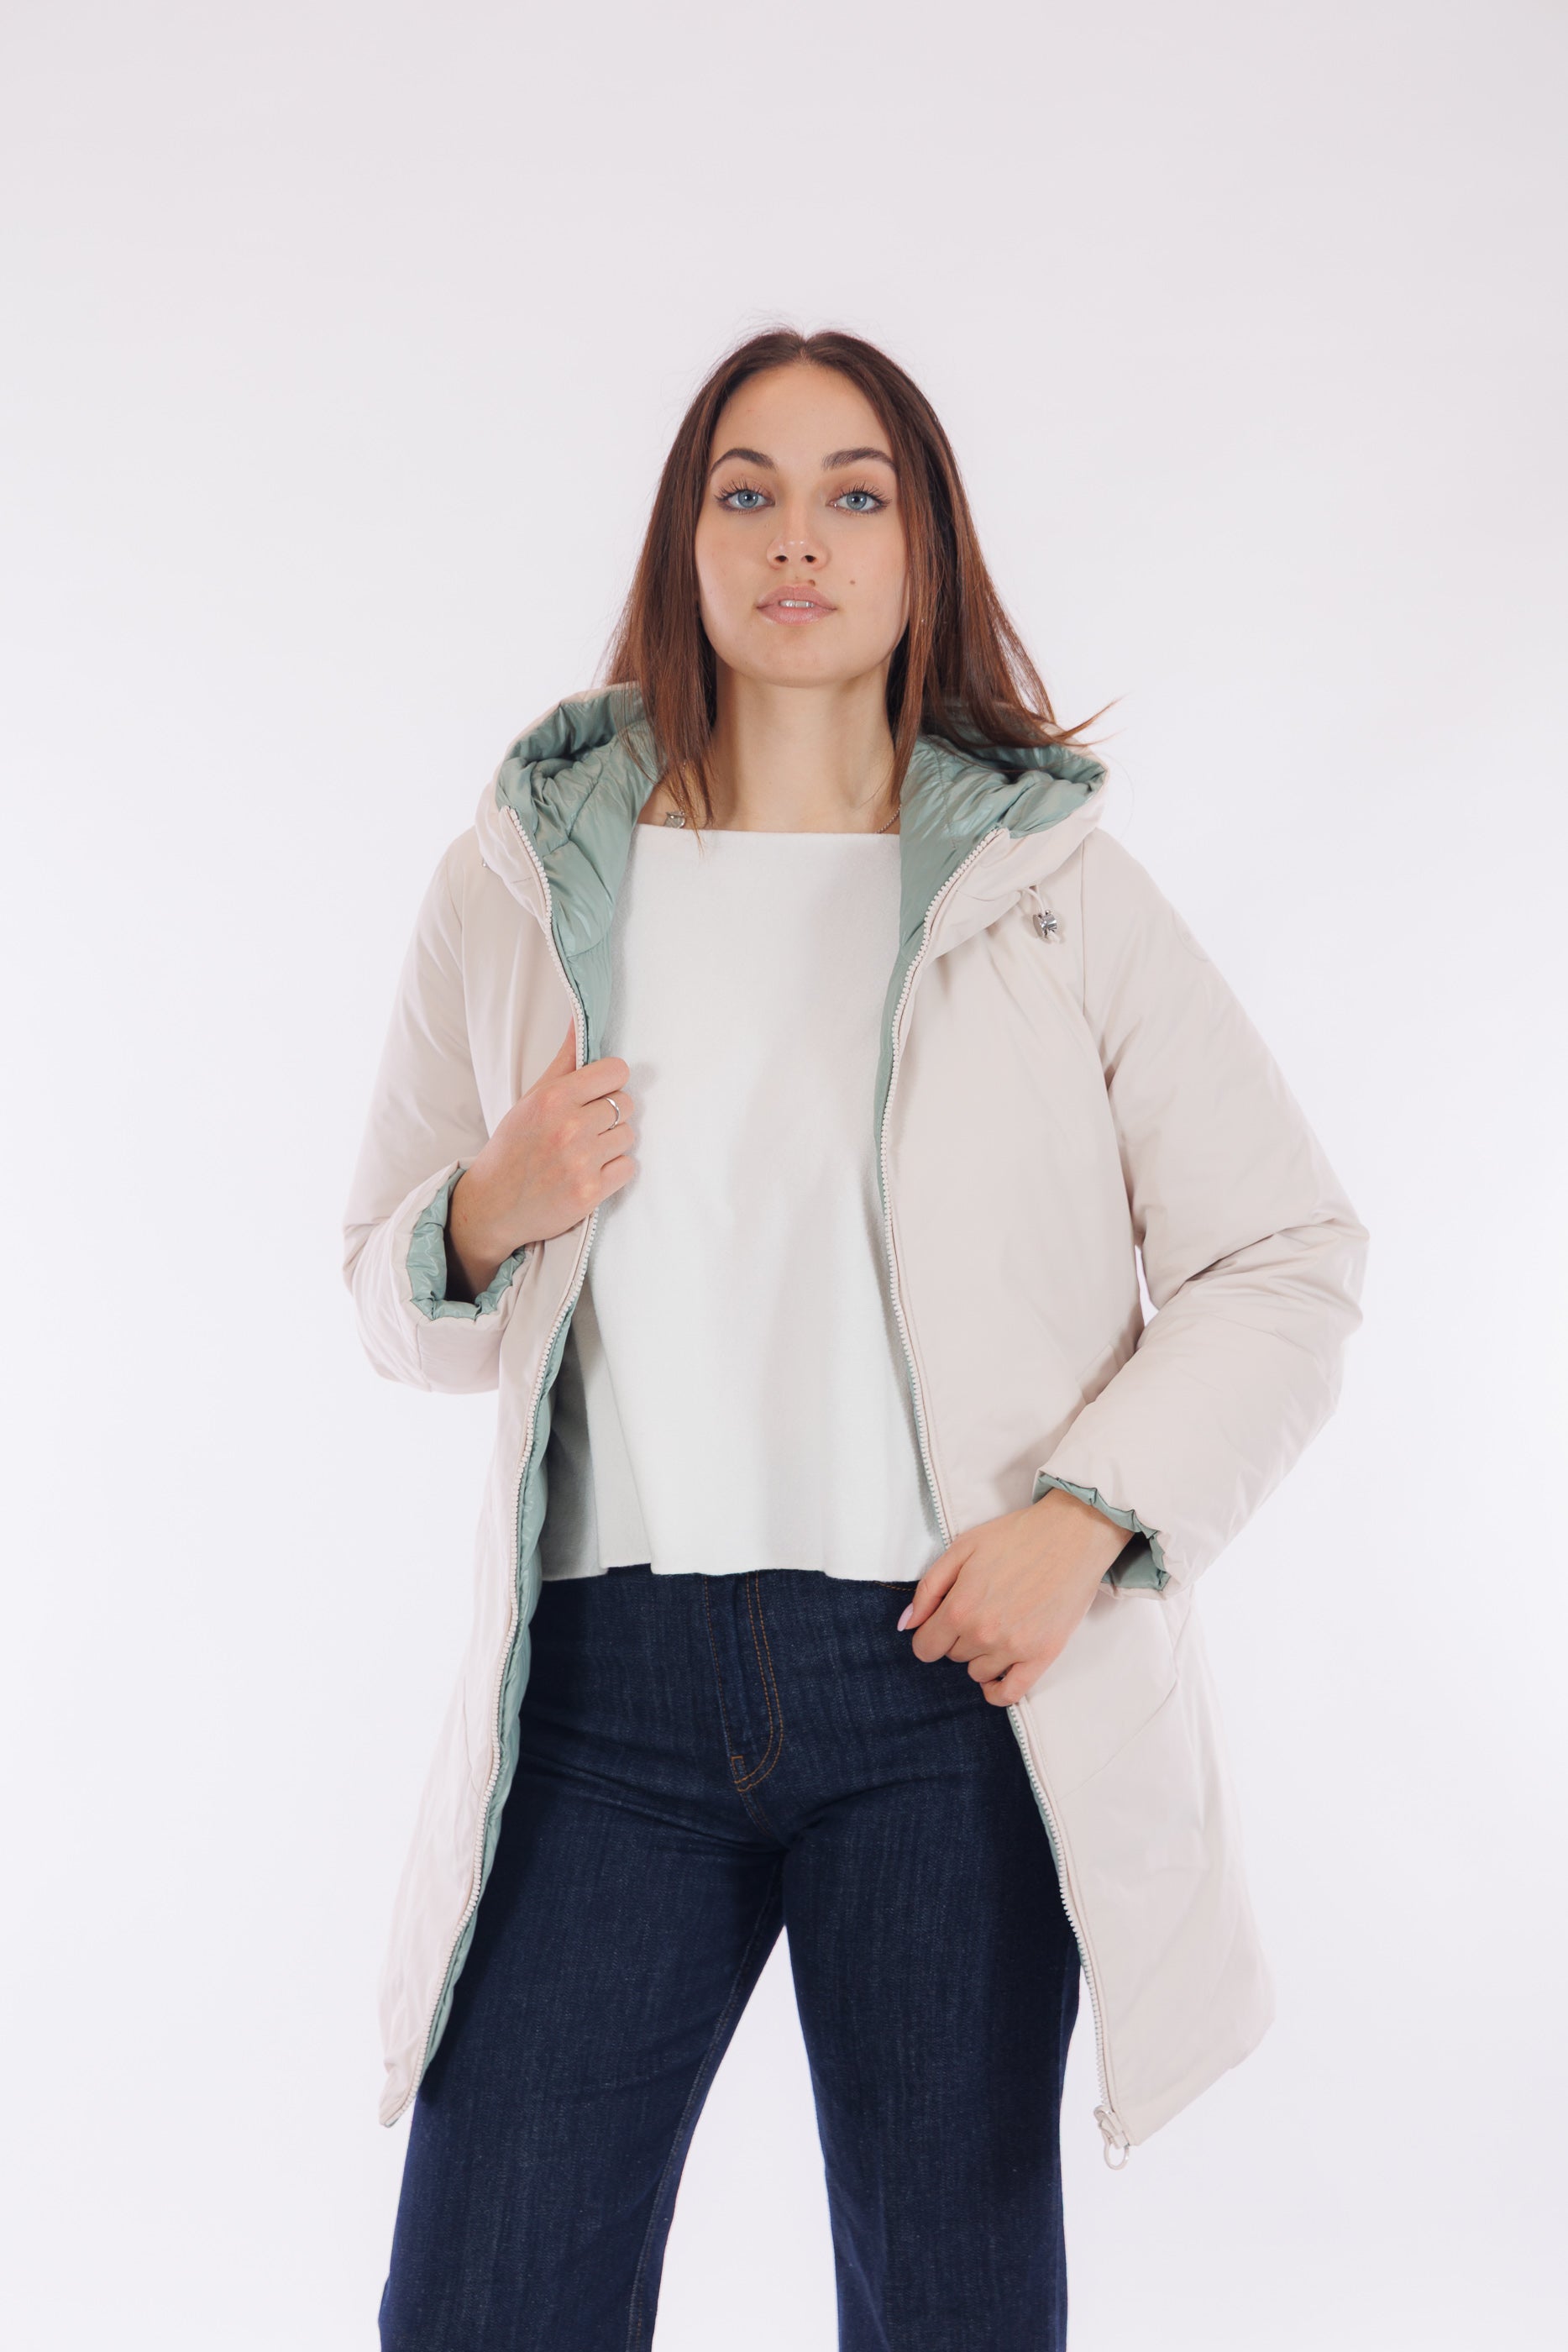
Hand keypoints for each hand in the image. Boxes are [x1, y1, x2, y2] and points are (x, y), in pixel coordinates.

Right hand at [447, 1023, 636, 1295]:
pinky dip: (615, 1170)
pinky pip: (628, 1167)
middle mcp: (568, 1128)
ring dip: (613, 1143)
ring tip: (586, 1151)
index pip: (616, 1071)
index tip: (597, 1093)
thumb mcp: (531, 1099)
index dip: (610, 1082)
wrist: (492, 1205)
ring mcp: (581, 1162)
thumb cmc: (513, 1147)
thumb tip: (579, 1018)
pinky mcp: (590, 1192)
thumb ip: (563, 1061)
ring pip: (629, 1135)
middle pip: (626, 1104)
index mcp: (553, 1099)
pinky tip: (591, 1171)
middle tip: (587, 1127)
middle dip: (610, 1115)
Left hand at [899, 1489, 1132, 1705]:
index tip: (942, 1622)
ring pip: (978, 1673)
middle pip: (952, 1657)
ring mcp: (1014, 1648)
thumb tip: (906, 1625)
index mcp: (959, 1608)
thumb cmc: (1016, 1537)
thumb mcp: (961, 1549)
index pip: (925, 1647)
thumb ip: (929, 1589)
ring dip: (980, 1655)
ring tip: (997, 1626)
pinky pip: (1010, 1694)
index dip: (929, 1634)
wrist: (1071, 1535)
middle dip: (958, 1637)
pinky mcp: (1042, 1656)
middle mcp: (983, 1634)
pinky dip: (997, 1691)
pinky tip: (997, 1675)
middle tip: (980, 1610)